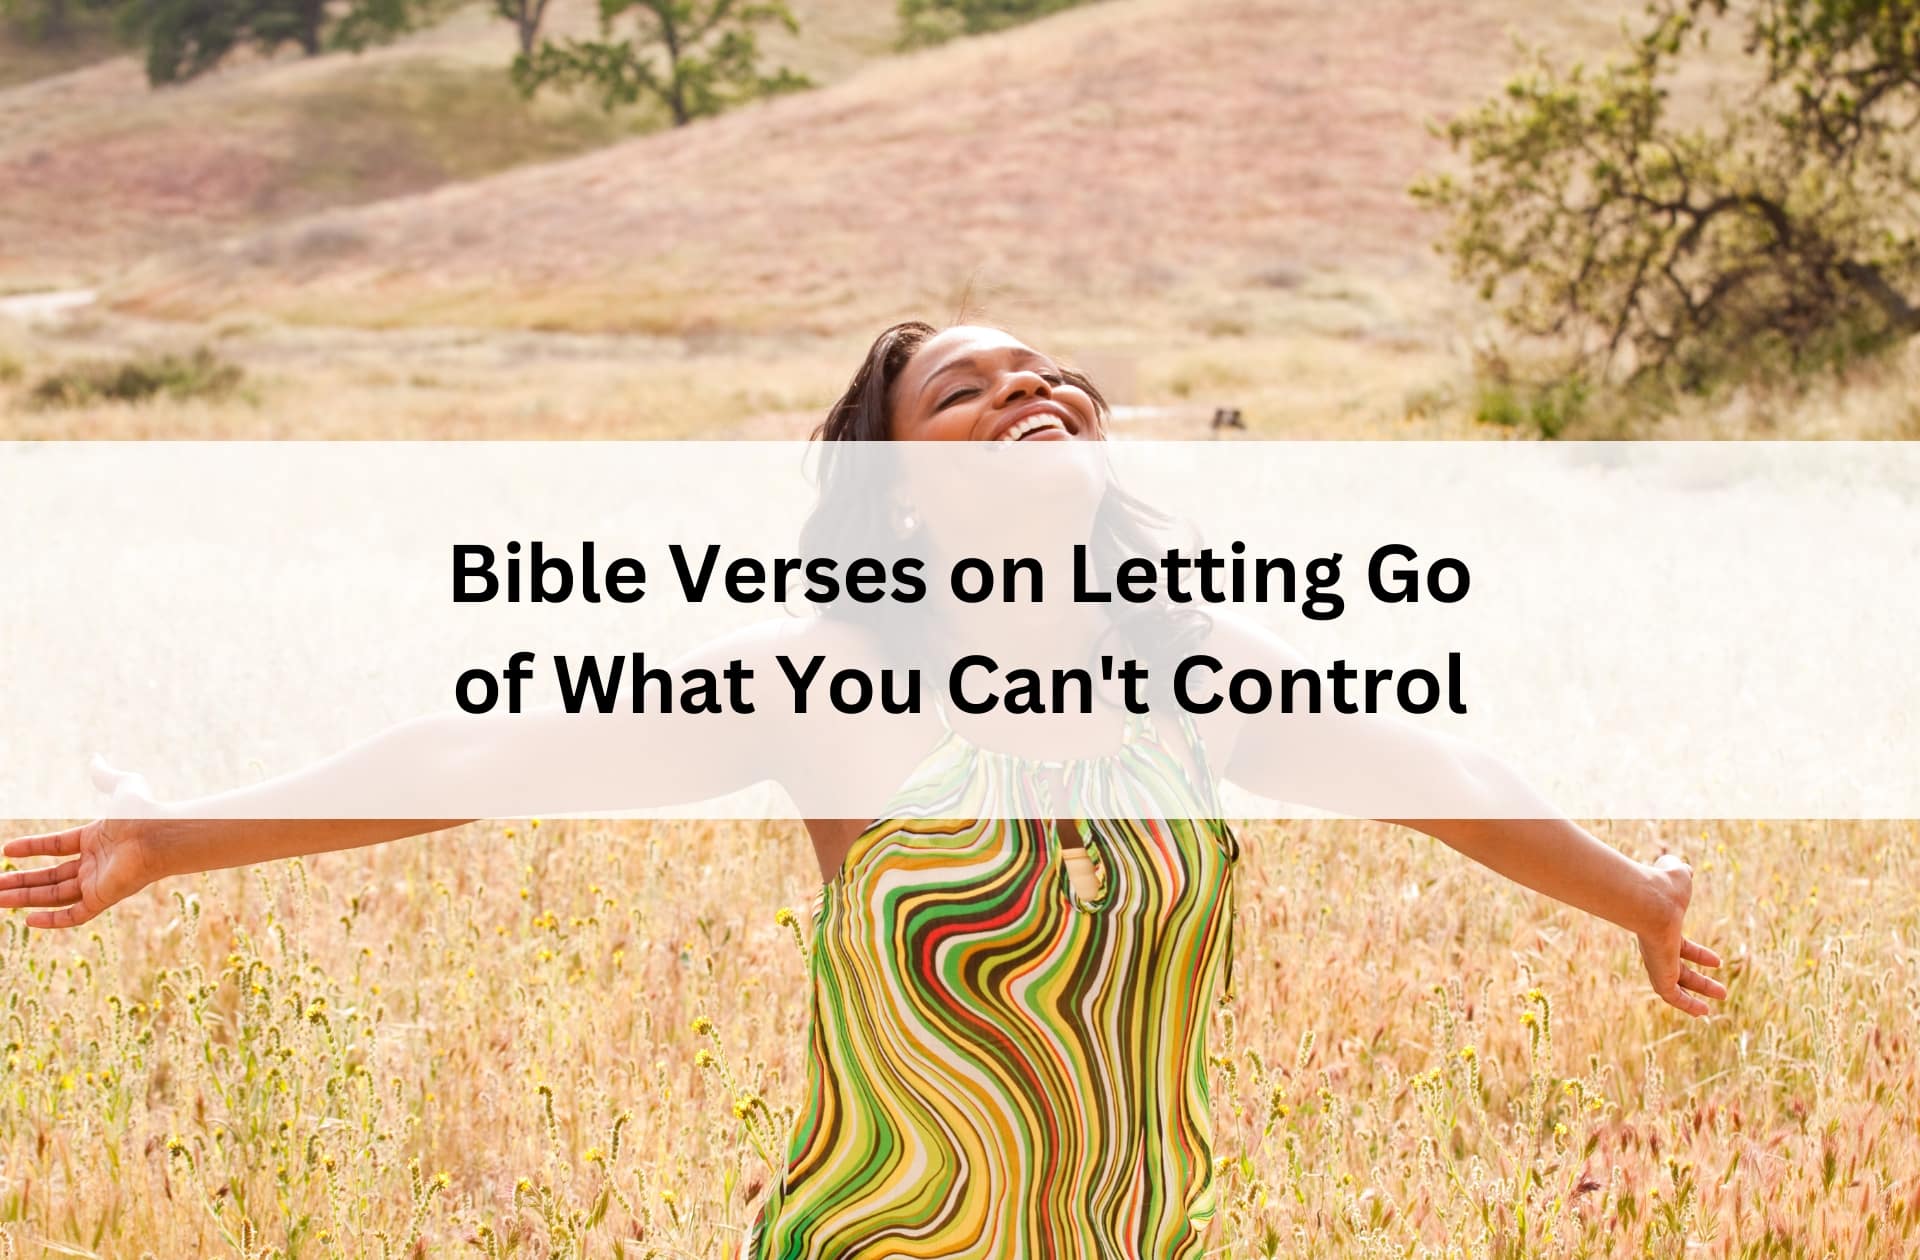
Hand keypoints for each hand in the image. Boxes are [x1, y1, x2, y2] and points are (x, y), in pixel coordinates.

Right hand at [0, 758, 164, 929]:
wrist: (162, 833)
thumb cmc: (145, 811)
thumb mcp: (121, 787)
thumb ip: (105, 777)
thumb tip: (95, 759)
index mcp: (97, 839)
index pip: (57, 846)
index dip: (32, 847)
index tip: (6, 849)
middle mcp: (96, 863)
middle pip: (51, 876)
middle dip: (21, 881)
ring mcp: (98, 882)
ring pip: (54, 896)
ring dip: (25, 898)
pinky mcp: (103, 898)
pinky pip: (75, 916)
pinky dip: (53, 921)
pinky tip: (29, 922)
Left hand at [1635, 852, 1726, 1016]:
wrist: (1649, 899)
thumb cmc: (1663, 887)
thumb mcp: (1678, 876)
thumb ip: (1679, 872)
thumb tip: (1681, 868)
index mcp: (1662, 930)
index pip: (1681, 948)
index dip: (1699, 955)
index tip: (1717, 961)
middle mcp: (1658, 949)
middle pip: (1680, 971)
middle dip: (1700, 981)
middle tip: (1722, 990)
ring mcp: (1657, 963)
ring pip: (1677, 986)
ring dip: (1698, 996)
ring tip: (1720, 1001)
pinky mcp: (1659, 975)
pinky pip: (1672, 996)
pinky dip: (1686, 1006)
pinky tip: (1703, 1013)